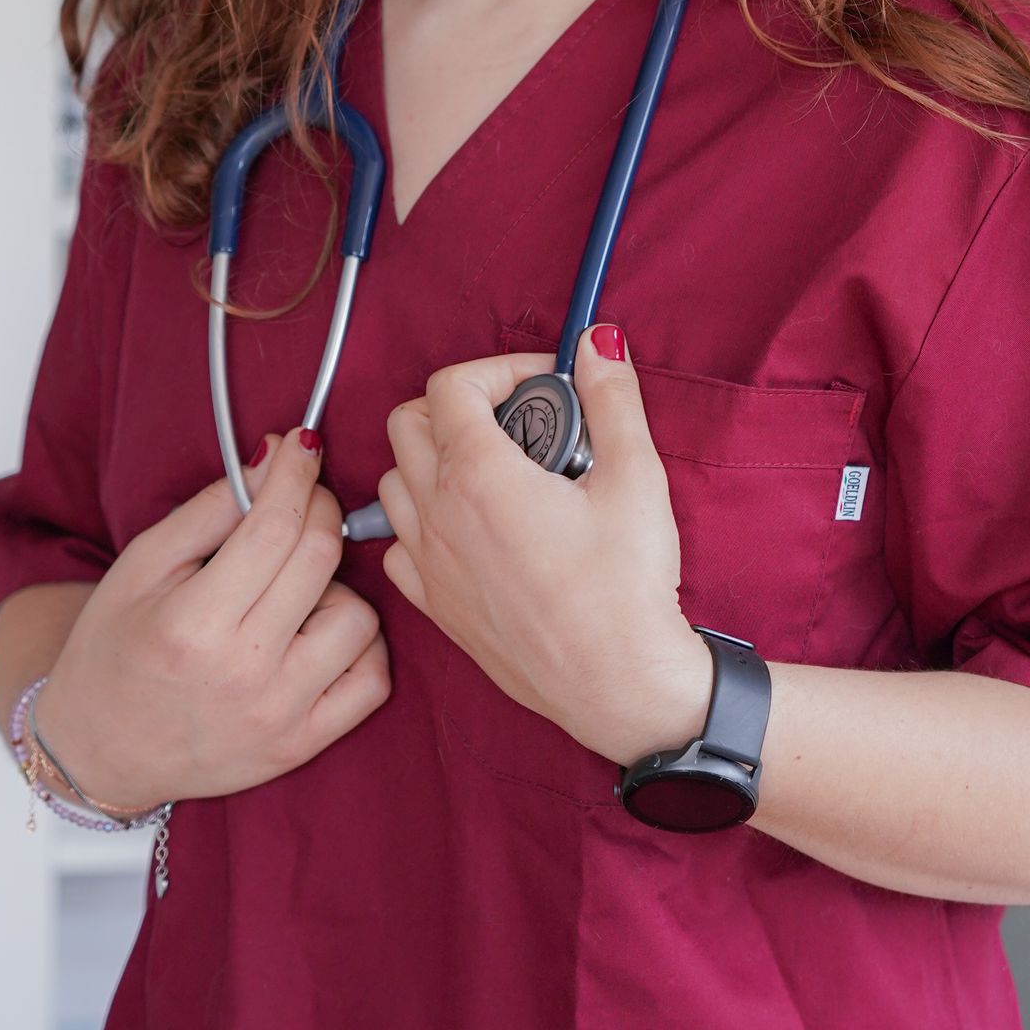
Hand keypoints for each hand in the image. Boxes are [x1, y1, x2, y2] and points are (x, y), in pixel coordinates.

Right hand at [32, 429, 390, 809]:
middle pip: (321, 558)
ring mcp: (279, 715)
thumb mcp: (141, 567)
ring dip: (335, 586)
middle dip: (321, 507)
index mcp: (193, 624)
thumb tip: (272, 460)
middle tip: (300, 501)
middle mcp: (243, 673)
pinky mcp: (302, 745)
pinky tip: (320, 633)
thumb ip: (210, 510)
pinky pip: (373, 680)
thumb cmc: (113, 650)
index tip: (302, 447)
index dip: (297, 474)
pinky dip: (360, 646)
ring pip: (358, 617)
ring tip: (293, 591)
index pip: (275, 526)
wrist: (100, 752)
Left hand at [374, 323, 711, 766]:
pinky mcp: (435, 605)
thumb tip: (599, 343)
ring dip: (432, 459)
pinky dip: (422, 521)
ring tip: (495, 469)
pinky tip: (472, 528)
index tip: (545, 384)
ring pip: (393, 480)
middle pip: (407, 423)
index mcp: (479, 474)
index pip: (449, 385)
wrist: (618, 686)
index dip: (497, 368)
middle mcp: (438, 514)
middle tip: (518, 420)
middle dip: (457, 404)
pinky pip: (398, 543)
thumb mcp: (635, 477)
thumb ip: (612, 399)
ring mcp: (429, 563)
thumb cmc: (626, 588)